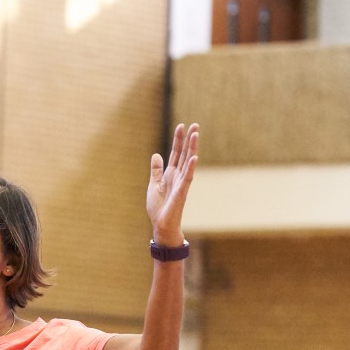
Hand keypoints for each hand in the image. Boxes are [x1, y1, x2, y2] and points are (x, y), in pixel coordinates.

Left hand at [146, 123, 198, 245]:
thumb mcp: (154, 185)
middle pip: (184, 154)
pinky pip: (187, 178)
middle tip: (195, 125)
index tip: (182, 126)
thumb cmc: (158, 207)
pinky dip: (190, 167)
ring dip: (192, 148)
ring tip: (196, 134)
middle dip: (188, 140)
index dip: (178, 140)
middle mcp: (178, 176)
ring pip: (188, 162)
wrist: (161, 224)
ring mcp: (181, 183)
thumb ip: (156, 170)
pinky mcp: (182, 192)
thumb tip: (156, 154)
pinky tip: (194, 157)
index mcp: (170, 174)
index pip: (176, 153)